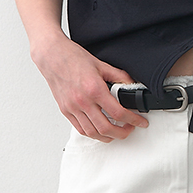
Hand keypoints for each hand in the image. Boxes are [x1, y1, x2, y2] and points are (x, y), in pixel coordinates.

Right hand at [31, 31, 148, 140]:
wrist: (52, 56)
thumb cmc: (72, 57)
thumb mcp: (101, 64)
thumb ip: (118, 76)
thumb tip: (130, 84)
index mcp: (94, 89)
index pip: (118, 112)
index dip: (133, 120)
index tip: (140, 122)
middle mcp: (83, 101)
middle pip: (106, 128)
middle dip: (122, 133)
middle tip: (129, 130)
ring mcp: (72, 108)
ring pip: (92, 132)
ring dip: (107, 137)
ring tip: (116, 132)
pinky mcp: (65, 110)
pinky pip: (80, 129)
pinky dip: (92, 133)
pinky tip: (99, 130)